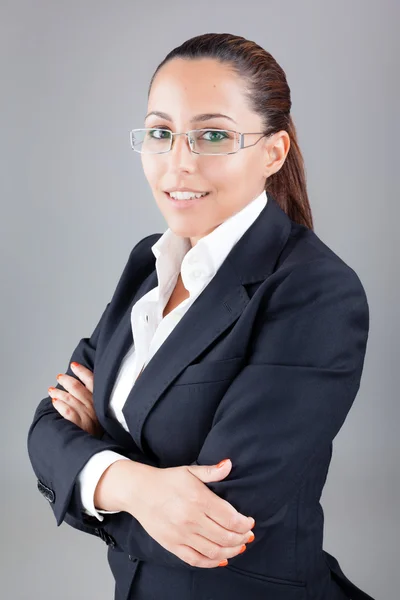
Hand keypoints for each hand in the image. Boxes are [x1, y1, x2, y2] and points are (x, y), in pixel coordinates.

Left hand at [48, 362, 103, 437]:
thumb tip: (77, 385)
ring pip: (71, 399)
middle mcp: (95, 407)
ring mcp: (88, 417)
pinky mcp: (80, 426)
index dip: (82, 371)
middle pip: (78, 388)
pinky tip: (54, 402)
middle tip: (59, 377)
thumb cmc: (96, 431)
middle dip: (67, 380)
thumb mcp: (100, 413)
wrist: (98, 451)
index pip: (92, 381)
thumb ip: (92, 400)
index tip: (74, 365)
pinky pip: (69, 412)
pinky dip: (61, 406)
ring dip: (59, 393)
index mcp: (100, 402)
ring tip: (51, 391)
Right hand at [114, 458, 255, 567]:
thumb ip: (211, 471)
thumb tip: (229, 464)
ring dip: (232, 550)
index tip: (250, 522)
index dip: (245, 523)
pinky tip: (222, 558)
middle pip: (226, 536)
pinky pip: (196, 560)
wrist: (138, 491)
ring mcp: (181, 535)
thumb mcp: (189, 471)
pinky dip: (212, 562)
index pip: (230, 518)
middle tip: (248, 535)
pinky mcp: (172, 545)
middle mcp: (191, 519)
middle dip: (242, 537)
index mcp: (199, 499)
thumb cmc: (166, 480)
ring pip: (214, 550)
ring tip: (239, 546)